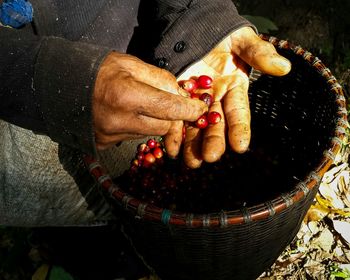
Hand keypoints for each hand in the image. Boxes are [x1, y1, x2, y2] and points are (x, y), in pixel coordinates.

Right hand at [93, 52, 206, 149]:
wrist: (62, 86)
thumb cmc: (97, 70)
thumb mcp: (130, 64)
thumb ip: (159, 79)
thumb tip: (181, 95)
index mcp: (125, 96)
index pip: (168, 108)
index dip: (189, 109)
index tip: (200, 110)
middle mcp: (119, 121)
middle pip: (163, 126)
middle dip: (171, 116)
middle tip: (170, 104)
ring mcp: (110, 135)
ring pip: (149, 133)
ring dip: (153, 121)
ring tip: (141, 105)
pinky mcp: (105, 143)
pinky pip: (134, 137)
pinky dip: (138, 127)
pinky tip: (127, 114)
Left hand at [173, 27, 291, 167]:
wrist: (196, 29)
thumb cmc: (223, 33)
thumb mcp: (242, 40)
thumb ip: (259, 54)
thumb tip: (284, 68)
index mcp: (234, 89)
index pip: (239, 112)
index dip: (240, 129)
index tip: (240, 146)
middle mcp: (216, 99)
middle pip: (216, 124)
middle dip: (213, 141)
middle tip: (209, 157)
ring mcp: (195, 101)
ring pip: (195, 125)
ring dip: (193, 144)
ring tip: (191, 161)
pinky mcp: (177, 98)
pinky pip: (175, 115)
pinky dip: (174, 131)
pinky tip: (172, 146)